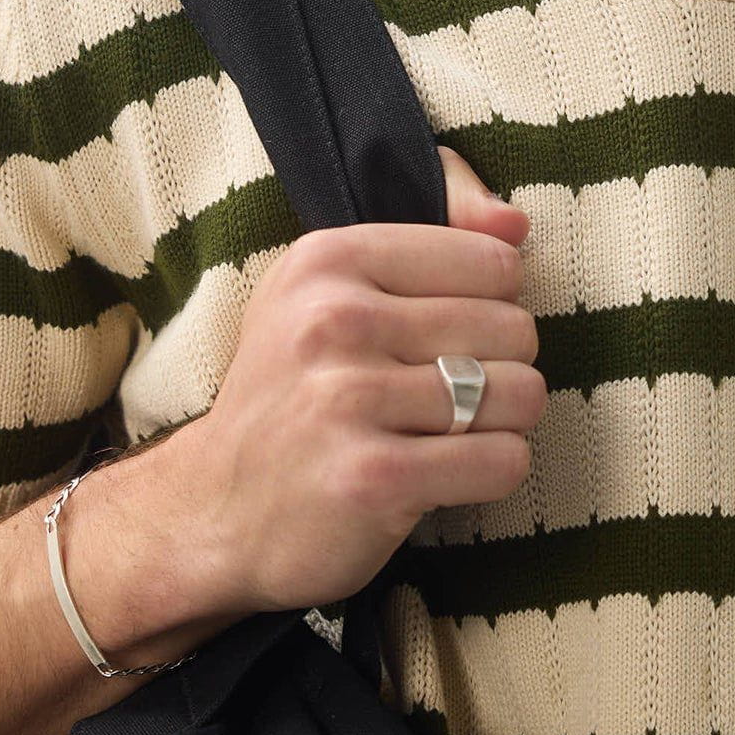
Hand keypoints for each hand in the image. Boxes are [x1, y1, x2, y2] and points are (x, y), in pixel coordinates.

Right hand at [153, 146, 545, 614]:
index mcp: (327, 260)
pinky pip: (503, 460)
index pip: (493, 262)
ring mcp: (349, 400)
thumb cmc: (295, 392)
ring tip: (450, 433)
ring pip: (520, 394)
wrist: (214, 511)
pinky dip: (494, 471)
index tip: (442, 338)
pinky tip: (448, 475)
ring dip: (503, 423)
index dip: (491, 306)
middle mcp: (333, 321)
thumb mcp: (332, 290)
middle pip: (514, 328)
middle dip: (501, 368)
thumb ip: (435, 238)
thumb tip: (517, 224)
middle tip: (446, 396)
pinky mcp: (374, 478)